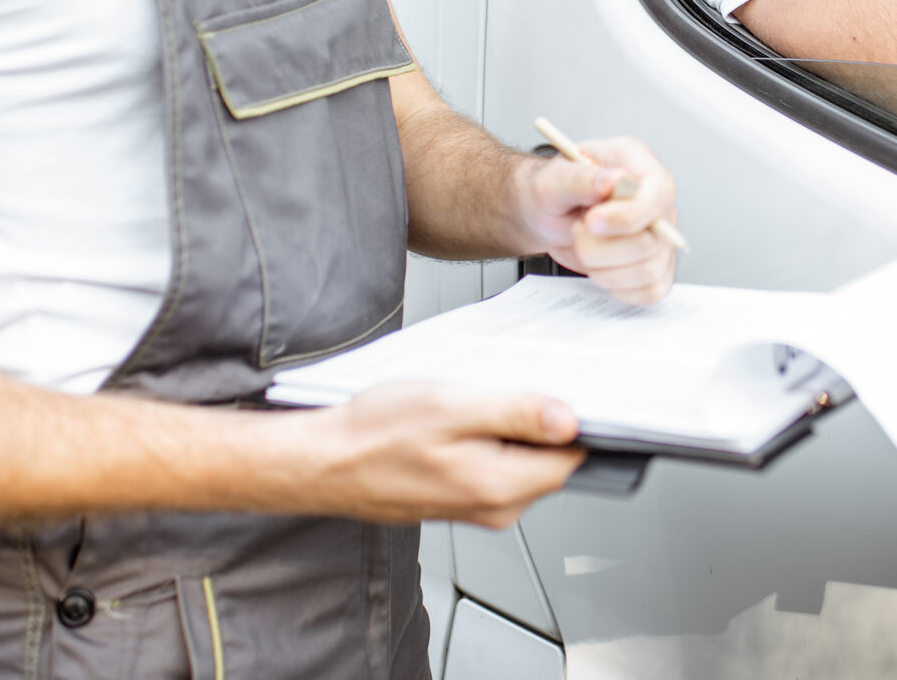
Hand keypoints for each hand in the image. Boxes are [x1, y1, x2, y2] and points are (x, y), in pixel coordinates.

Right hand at [290, 383, 584, 525]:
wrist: (323, 463)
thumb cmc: (374, 435)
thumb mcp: (450, 408)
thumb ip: (516, 414)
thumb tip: (570, 421)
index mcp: (500, 487)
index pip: (572, 458)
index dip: (574, 420)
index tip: (558, 389)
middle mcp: (496, 508)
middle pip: (551, 460)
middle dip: (538, 421)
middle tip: (502, 388)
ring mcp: (479, 507)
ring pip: (523, 461)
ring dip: (508, 428)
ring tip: (469, 403)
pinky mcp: (463, 499)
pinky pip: (496, 467)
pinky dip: (487, 440)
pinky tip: (458, 420)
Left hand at [516, 136, 677, 304]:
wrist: (545, 216)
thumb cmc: (553, 192)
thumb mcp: (554, 180)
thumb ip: (582, 179)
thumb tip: (615, 180)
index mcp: (641, 166)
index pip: (659, 194)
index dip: (628, 216)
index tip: (591, 221)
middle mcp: (657, 202)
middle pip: (651, 241)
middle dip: (601, 247)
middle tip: (578, 230)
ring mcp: (661, 236)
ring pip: (649, 270)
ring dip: (603, 269)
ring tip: (586, 248)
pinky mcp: (656, 266)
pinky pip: (650, 290)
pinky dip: (617, 286)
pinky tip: (601, 267)